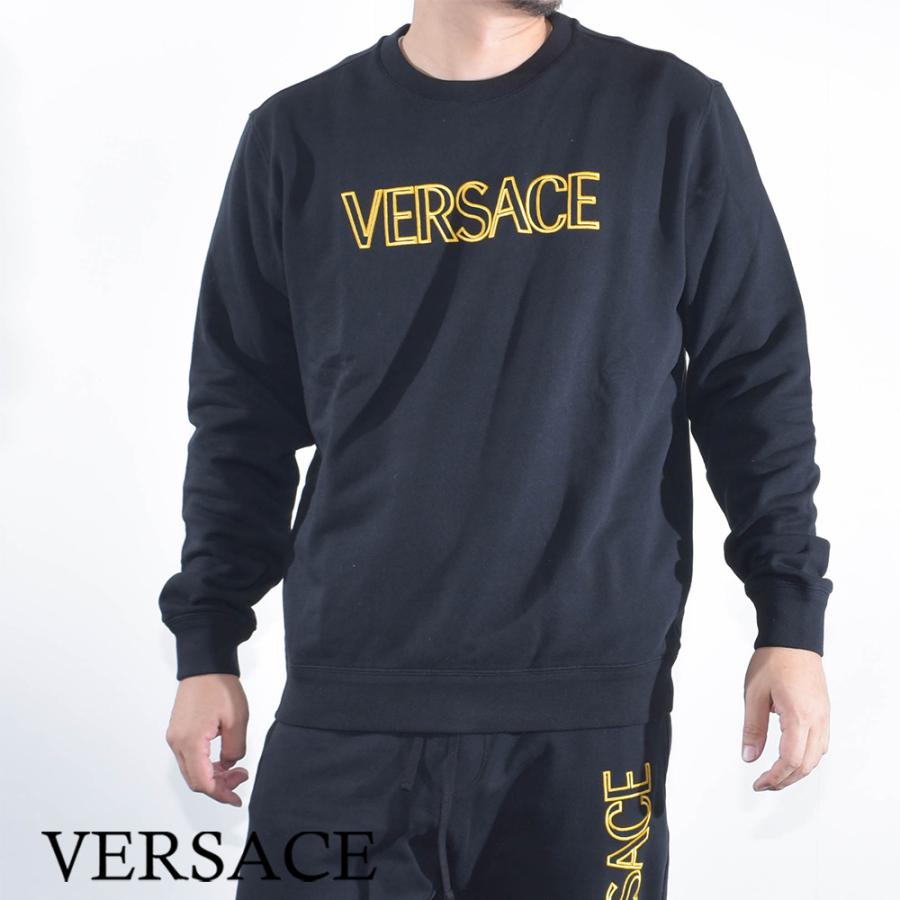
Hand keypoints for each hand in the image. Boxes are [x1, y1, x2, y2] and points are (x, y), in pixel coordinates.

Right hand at [165, 673, 249, 805]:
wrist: (205, 664)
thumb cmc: (220, 687)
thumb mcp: (237, 720)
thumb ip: (235, 749)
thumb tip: (230, 765)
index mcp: (190, 742)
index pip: (203, 782)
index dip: (221, 794)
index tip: (237, 798)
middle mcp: (177, 742)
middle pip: (195, 780)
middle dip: (219, 785)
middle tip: (241, 778)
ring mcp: (175, 737)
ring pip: (191, 770)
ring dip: (212, 775)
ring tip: (235, 769)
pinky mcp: (178, 731)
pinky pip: (189, 757)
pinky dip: (205, 764)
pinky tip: (222, 759)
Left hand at [741, 646, 829, 791]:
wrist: (793, 640)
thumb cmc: (774, 661)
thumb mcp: (754, 694)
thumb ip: (752, 728)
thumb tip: (749, 756)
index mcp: (799, 717)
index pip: (791, 761)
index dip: (774, 778)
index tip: (758, 783)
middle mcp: (817, 721)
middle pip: (806, 765)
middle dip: (784, 780)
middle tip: (763, 784)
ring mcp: (823, 717)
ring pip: (815, 757)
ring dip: (796, 771)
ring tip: (774, 775)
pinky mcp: (823, 712)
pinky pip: (819, 744)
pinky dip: (805, 757)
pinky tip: (790, 757)